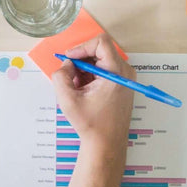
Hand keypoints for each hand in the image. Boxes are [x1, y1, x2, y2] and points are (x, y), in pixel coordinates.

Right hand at [50, 34, 135, 154]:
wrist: (106, 143)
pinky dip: (90, 75)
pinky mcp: (122, 83)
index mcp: (116, 73)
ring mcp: (125, 78)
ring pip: (100, 60)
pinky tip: (83, 90)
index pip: (101, 42)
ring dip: (84, 69)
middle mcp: (125, 72)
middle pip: (100, 50)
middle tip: (69, 75)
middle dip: (81, 60)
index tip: (69, 59)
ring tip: (76, 86)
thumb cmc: (91, 124)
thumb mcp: (67, 99)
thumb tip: (67, 64)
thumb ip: (61, 76)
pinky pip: (104, 69)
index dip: (82, 47)